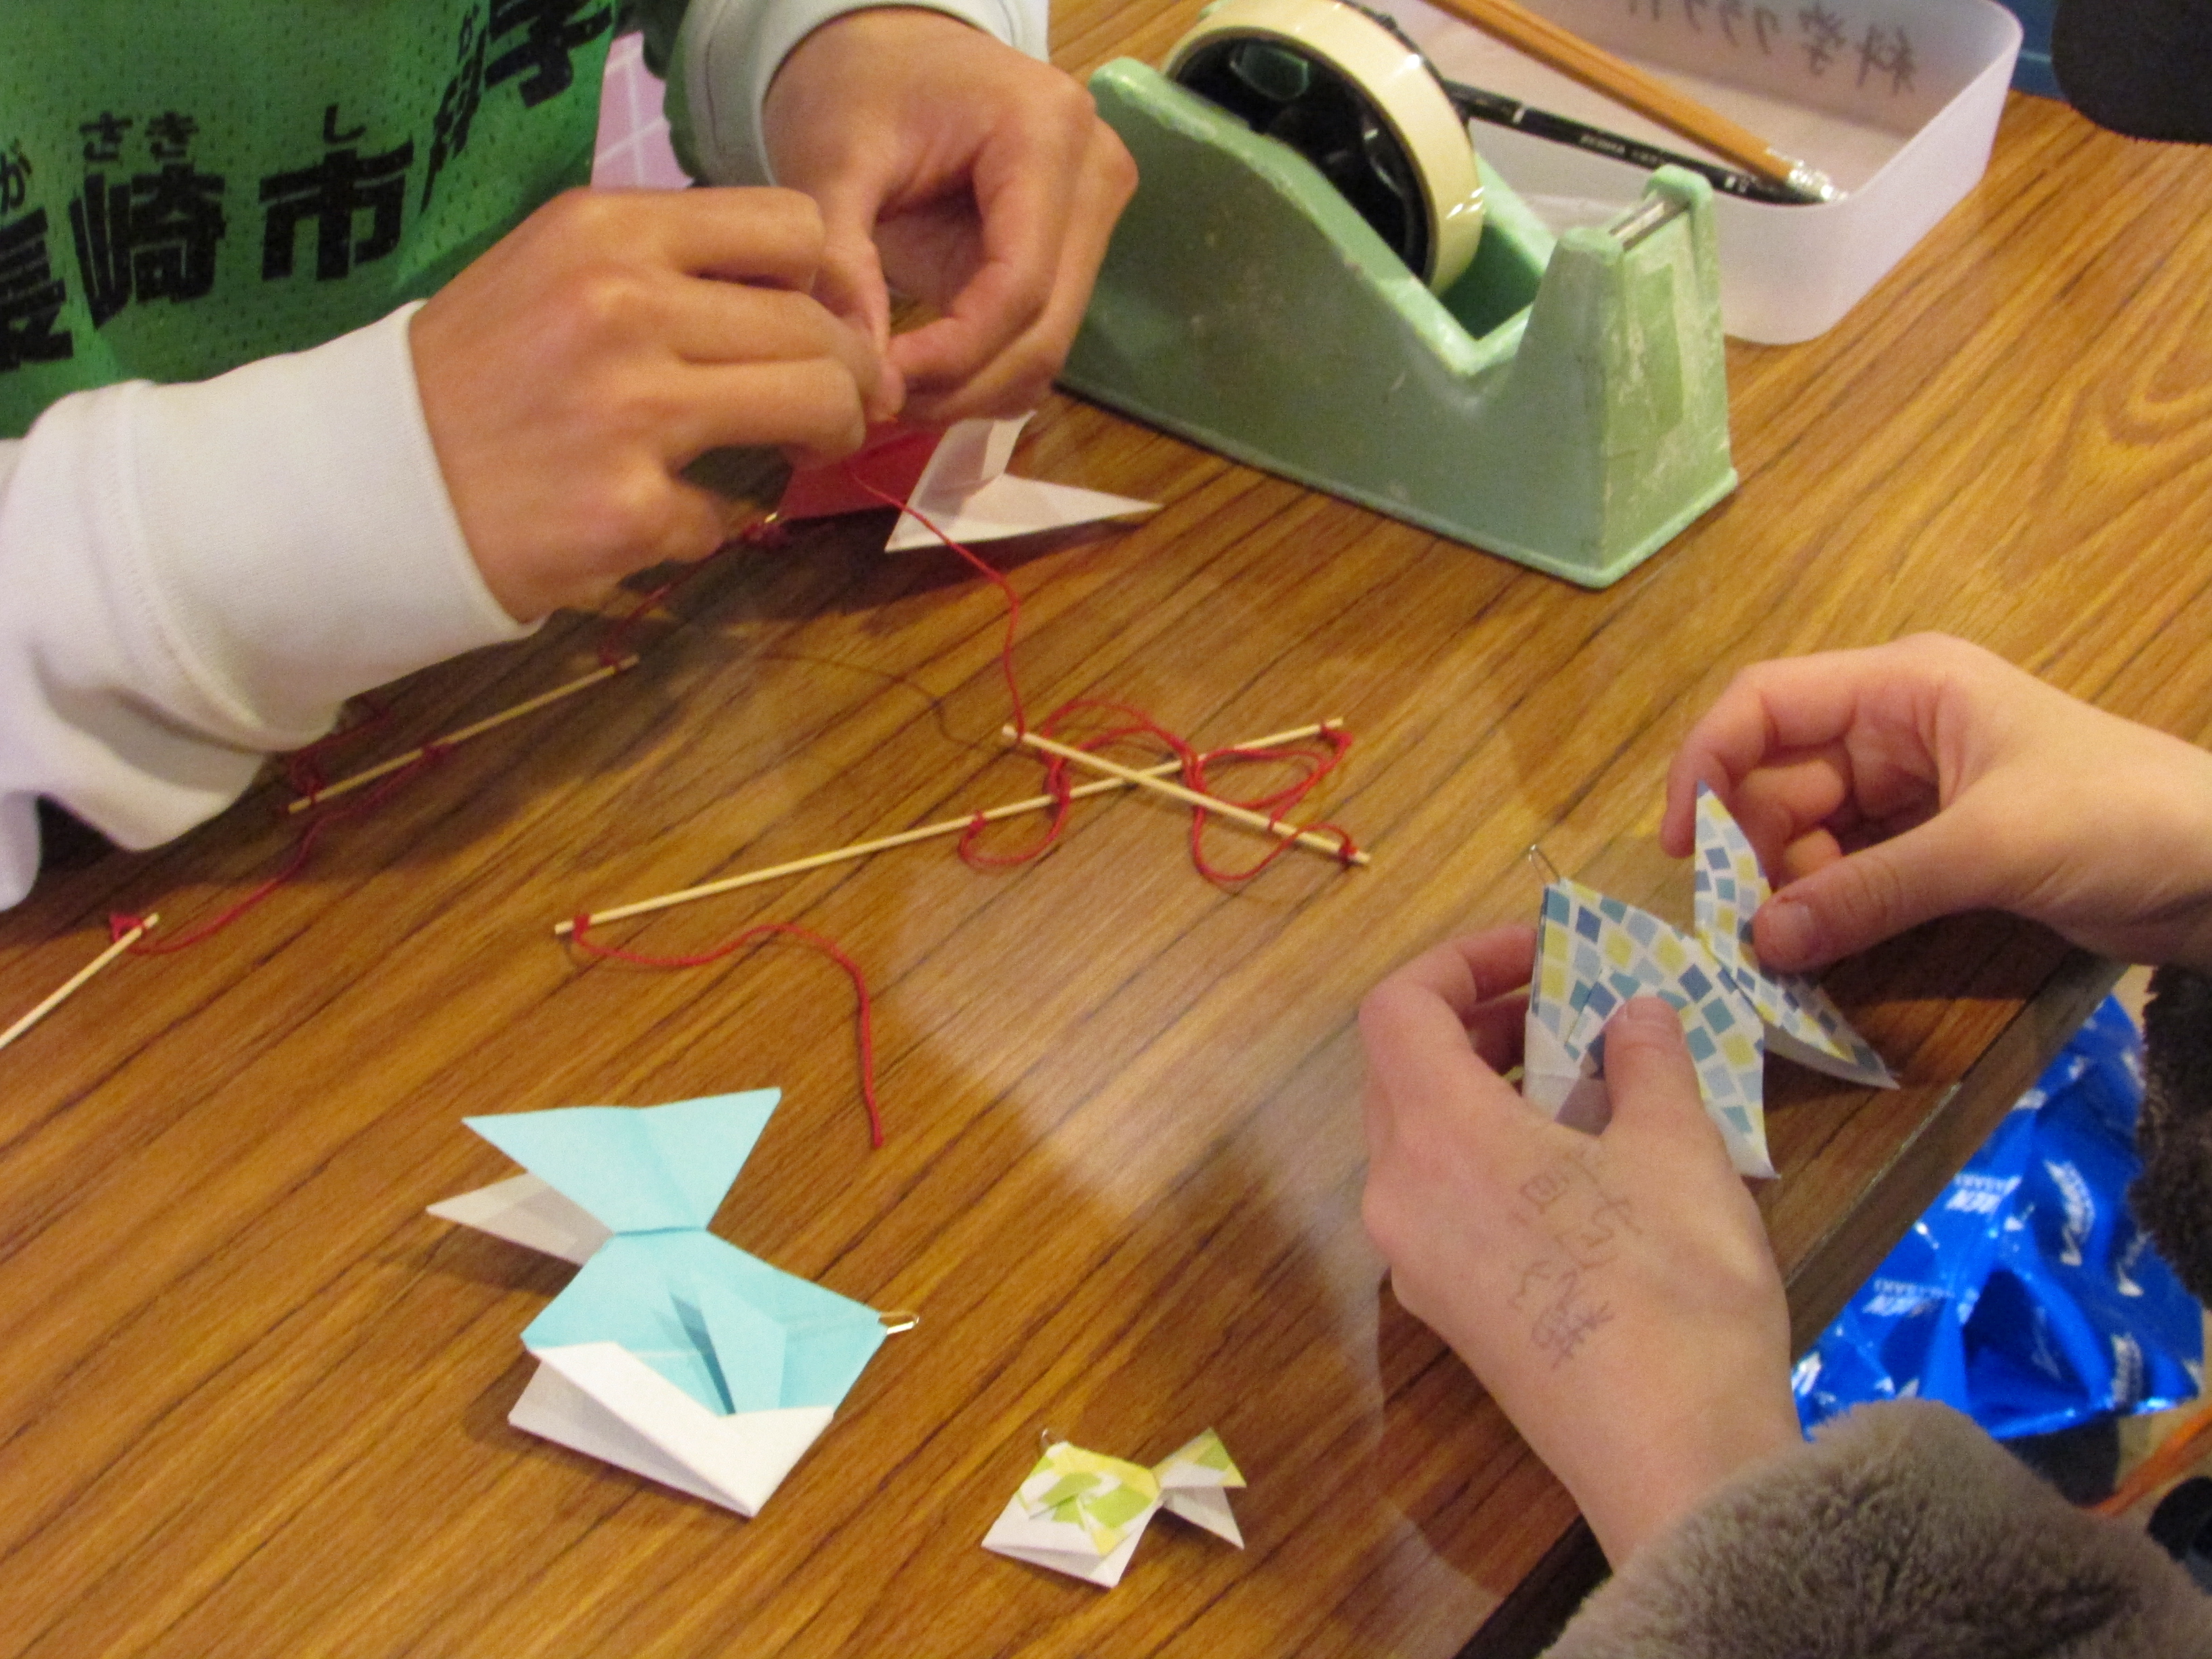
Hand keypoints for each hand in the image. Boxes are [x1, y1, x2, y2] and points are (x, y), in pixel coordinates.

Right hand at [411, 188, 880, 620]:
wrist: (360, 484)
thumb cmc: (473, 378)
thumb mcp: (555, 272)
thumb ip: (668, 266)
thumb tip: (806, 292)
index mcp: (607, 231)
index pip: (792, 227)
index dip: (827, 283)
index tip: (821, 322)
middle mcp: (624, 306)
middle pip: (819, 328)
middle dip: (851, 377)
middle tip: (836, 410)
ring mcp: (630, 412)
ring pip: (814, 408)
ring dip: (826, 438)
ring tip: (796, 454)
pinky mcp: (629, 511)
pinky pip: (731, 514)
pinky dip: (711, 523)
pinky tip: (661, 516)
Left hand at [762, 9, 1136, 423]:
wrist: (887, 51)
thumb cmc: (858, 88)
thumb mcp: (832, 160)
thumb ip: (842, 259)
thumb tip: (863, 370)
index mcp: (1045, 133)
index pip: (1019, 286)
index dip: (953, 355)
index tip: (877, 385)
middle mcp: (1094, 175)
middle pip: (1047, 332)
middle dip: (963, 386)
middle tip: (877, 404)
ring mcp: (1095, 215)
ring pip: (1051, 350)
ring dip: (973, 390)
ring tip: (892, 390)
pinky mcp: (1079, 249)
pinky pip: (1040, 338)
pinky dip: (984, 373)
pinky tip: (922, 372)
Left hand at [1359, 929, 1800, 1565]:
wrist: (1675, 1463)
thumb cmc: (1672, 1287)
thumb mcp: (1677, 1149)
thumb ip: (1645, 1062)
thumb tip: (1634, 1013)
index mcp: (1433, 1137)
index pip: (1397, 1006)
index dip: (1463, 959)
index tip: (1544, 952)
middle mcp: (1397, 1195)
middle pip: (1401, 1070)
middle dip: (1480, 1021)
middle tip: (1569, 1007)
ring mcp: (1415, 1263)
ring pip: (1423, 1137)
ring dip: (1490, 1088)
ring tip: (1588, 1079)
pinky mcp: (1450, 1313)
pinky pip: (1446, 1199)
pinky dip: (1493, 1154)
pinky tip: (1582, 1165)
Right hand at [1661, 634, 2211, 973]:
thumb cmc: (2119, 820)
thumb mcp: (1989, 849)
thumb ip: (1869, 893)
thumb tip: (1760, 943)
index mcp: (1905, 687)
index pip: (1766, 704)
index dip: (1707, 766)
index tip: (1682, 850)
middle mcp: (1896, 726)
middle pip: (1780, 777)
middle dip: (1756, 849)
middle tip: (1750, 928)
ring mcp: (1917, 787)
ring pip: (1810, 830)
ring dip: (1793, 887)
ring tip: (1794, 949)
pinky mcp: (1939, 842)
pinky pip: (1853, 867)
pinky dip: (1832, 905)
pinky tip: (1825, 947)